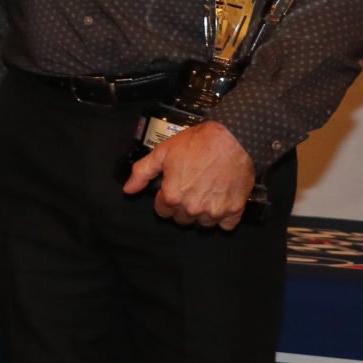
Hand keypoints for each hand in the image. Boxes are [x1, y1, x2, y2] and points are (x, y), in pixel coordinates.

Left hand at [122, 120, 255, 229]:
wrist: (232, 138)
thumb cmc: (198, 143)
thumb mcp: (162, 152)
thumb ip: (142, 173)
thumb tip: (129, 189)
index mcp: (172, 196)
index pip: (162, 211)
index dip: (165, 199)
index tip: (173, 189)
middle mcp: (192, 207)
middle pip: (182, 219)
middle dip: (182, 207)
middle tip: (189, 188)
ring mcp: (214, 210)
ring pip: (203, 223)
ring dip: (202, 213)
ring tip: (205, 193)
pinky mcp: (234, 209)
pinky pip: (226, 225)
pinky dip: (223, 216)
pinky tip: (220, 200)